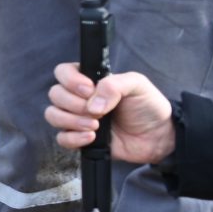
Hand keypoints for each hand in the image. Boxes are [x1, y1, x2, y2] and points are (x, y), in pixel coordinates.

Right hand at [45, 64, 175, 165]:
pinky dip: (73, 138)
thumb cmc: (148, 106)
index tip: (88, 90)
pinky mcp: (80, 139)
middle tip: (97, 111)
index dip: (70, 80)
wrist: (159, 136)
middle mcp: (80, 98)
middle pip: (55, 94)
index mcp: (90, 80)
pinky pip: (61, 138)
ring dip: (71, 120)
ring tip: (95, 125)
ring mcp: (78, 118)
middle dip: (73, 104)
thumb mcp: (137, 85)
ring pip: (53, 115)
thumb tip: (92, 104)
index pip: (62, 72)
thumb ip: (113, 86)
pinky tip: (92, 137)